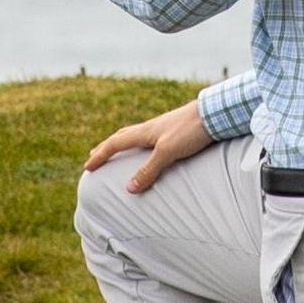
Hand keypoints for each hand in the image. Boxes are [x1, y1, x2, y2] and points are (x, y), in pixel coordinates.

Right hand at [82, 103, 219, 192]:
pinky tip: (147, 148)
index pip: (115, 143)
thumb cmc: (190, 131)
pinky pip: (148, 137)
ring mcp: (162, 127)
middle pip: (121, 136)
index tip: (87, 167)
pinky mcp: (175, 129)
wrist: (216, 113)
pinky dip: (139, 144)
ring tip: (116, 151)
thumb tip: (128, 188)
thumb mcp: (167, 152)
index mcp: (144, 132)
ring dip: (121, 144)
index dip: (100, 155)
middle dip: (106, 148)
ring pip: (134, 135)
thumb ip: (149, 170)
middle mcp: (150, 127)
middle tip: (93, 156)